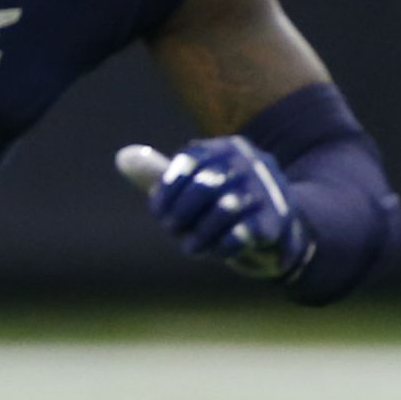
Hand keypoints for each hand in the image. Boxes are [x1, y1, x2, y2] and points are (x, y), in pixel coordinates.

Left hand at [121, 136, 310, 280]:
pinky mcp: (277, 222)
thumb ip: (160, 174)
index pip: (190, 160)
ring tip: (189, 247)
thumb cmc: (225, 204)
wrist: (278, 234)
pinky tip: (212, 252)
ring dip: (199, 233)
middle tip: (170, 229)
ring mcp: (269, 192)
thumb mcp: (194, 186)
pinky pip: (242, 234)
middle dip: (181, 211)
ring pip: (223, 210)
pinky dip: (221, 246)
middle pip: (205, 185)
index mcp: (229, 147)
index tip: (157, 211)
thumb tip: (122, 157)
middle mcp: (253, 163)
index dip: (168, 187)